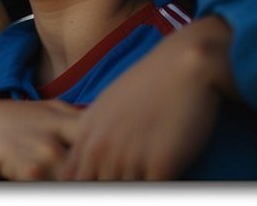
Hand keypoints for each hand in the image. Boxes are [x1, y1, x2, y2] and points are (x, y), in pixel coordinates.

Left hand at [61, 15, 233, 179]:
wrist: (183, 65)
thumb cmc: (149, 85)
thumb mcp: (107, 106)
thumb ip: (92, 136)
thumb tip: (79, 164)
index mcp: (87, 134)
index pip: (72, 178)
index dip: (87, 185)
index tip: (106, 180)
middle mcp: (102, 147)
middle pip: (98, 188)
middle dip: (112, 188)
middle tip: (130, 176)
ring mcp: (129, 156)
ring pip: (125, 192)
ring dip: (138, 187)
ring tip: (149, 175)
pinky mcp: (161, 164)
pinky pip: (154, 192)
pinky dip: (161, 190)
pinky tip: (170, 177)